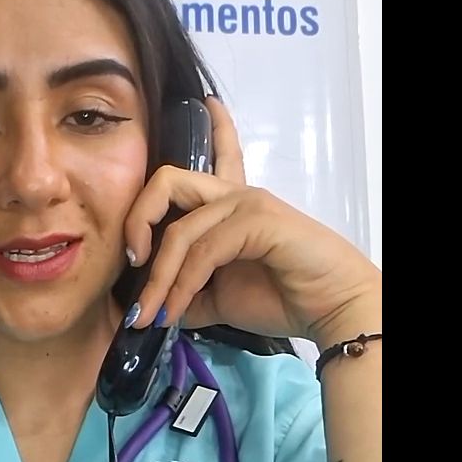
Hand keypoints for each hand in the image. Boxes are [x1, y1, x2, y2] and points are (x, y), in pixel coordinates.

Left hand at [123, 97, 379, 342]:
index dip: (181, 148)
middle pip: (167, 180)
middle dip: (136, 221)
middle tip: (131, 261)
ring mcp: (247, 202)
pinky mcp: (258, 219)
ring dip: (158, 278)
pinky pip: (203, 250)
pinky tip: (176, 309)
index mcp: (228, 205)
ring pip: (180, 231)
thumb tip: (149, 304)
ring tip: (148, 314)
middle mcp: (235, 195)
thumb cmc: (279, 298)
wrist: (329, 309)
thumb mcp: (215, 298)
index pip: (207, 158)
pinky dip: (182, 285)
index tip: (156, 179)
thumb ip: (183, 292)